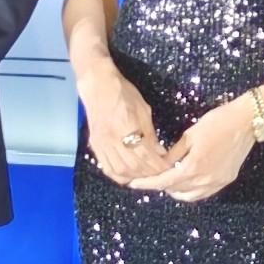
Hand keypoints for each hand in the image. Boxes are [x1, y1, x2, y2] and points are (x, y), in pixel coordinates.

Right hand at [81, 70, 165, 184]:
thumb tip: (160, 153)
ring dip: (136, 176)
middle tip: (161, 174)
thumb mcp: (144, 111)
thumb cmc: (124, 94)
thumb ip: (150, 134)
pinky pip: (106, 167)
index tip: (169, 168)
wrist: (98, 86)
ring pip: (120, 170)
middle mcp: (113, 139)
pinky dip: (119, 175)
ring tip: (147, 176)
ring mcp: (102, 144)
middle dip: (150, 173)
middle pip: (134, 166)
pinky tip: (128, 176)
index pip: (146, 156)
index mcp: (127, 128)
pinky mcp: (95, 145)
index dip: (159, 165)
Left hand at [134, 98, 260, 203]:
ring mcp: (217, 182)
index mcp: (193, 167)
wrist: (247, 121)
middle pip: (175, 190)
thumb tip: (161, 164)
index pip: (163, 182)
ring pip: (190, 196)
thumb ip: (174, 153)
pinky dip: (192, 191)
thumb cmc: (217, 122)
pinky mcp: (226, 179)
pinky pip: (204, 193)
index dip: (147, 183)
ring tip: (168, 181)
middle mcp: (205, 179)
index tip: (133, 183)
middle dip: (160, 185)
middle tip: (151, 177)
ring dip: (176, 190)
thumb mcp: (190, 135)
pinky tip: (187, 183)